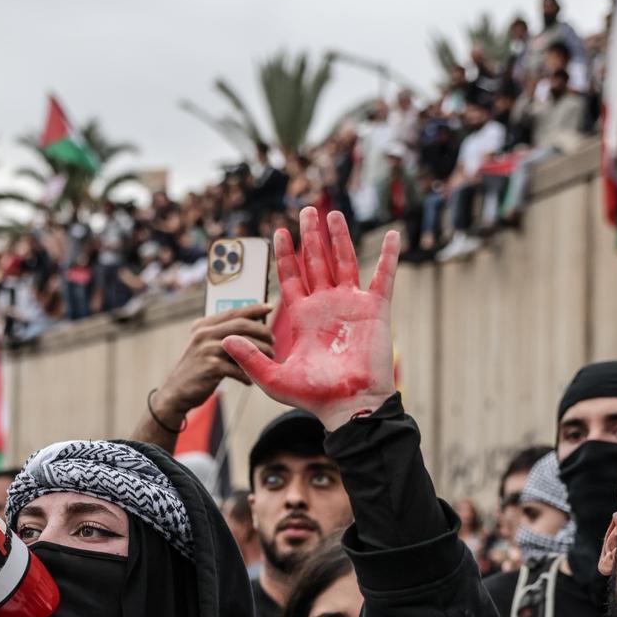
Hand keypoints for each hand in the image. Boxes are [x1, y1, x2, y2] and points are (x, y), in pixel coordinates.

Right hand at [152, 303, 274, 426]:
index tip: (270, 306)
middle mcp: (203, 334)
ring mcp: (206, 350)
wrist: (176, 393)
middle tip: (273, 341)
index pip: (233, 312)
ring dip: (260, 353)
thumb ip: (223, 337)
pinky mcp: (210, 367)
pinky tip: (249, 380)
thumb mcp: (205, 347)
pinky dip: (247, 375)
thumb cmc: (197, 370)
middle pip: (241, 325)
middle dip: (262, 331)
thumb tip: (255, 329)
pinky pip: (238, 368)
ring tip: (268, 360)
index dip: (254, 308)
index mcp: (203, 326)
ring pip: (243, 345)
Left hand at [223, 208, 399, 430]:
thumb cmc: (314, 396)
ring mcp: (351, 305)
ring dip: (338, 237)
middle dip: (310, 237)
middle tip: (306, 210)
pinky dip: (389, 257)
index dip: (285, 255)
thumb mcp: (273, 377)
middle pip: (316, 262)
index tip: (277, 232)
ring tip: (332, 213)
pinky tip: (392, 235)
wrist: (349, 406)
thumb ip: (250, 356)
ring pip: (344, 261)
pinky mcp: (375, 310)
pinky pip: (383, 277)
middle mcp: (326, 305)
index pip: (291, 277)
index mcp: (303, 317)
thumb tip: (224, 338)